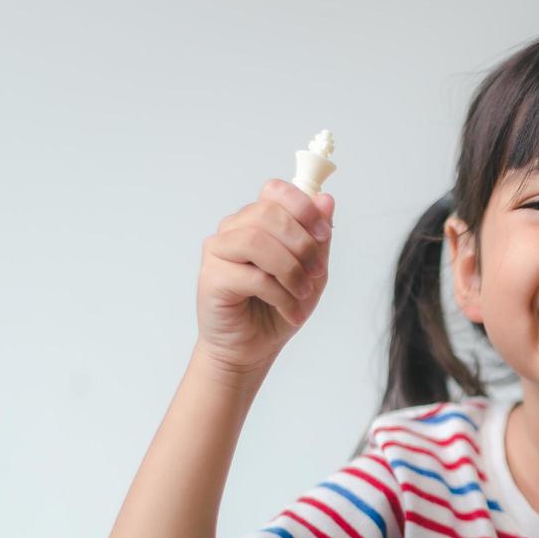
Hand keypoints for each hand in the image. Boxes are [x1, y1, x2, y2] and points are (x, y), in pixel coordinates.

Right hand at [195, 179, 334, 379]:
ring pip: (256, 241)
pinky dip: (280, 295)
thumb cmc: (278, 307)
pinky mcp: (212, 277)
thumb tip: (326, 199)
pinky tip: (289, 310)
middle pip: (267, 213)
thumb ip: (318, 238)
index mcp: (259, 221)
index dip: (302, 206)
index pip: (275, 191)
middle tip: (317, 272)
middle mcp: (235, 229)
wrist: (253, 347)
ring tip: (302, 292)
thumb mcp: (312, 272)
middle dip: (302, 244)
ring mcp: (219, 250)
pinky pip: (252, 275)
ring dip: (290, 269)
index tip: (324, 234)